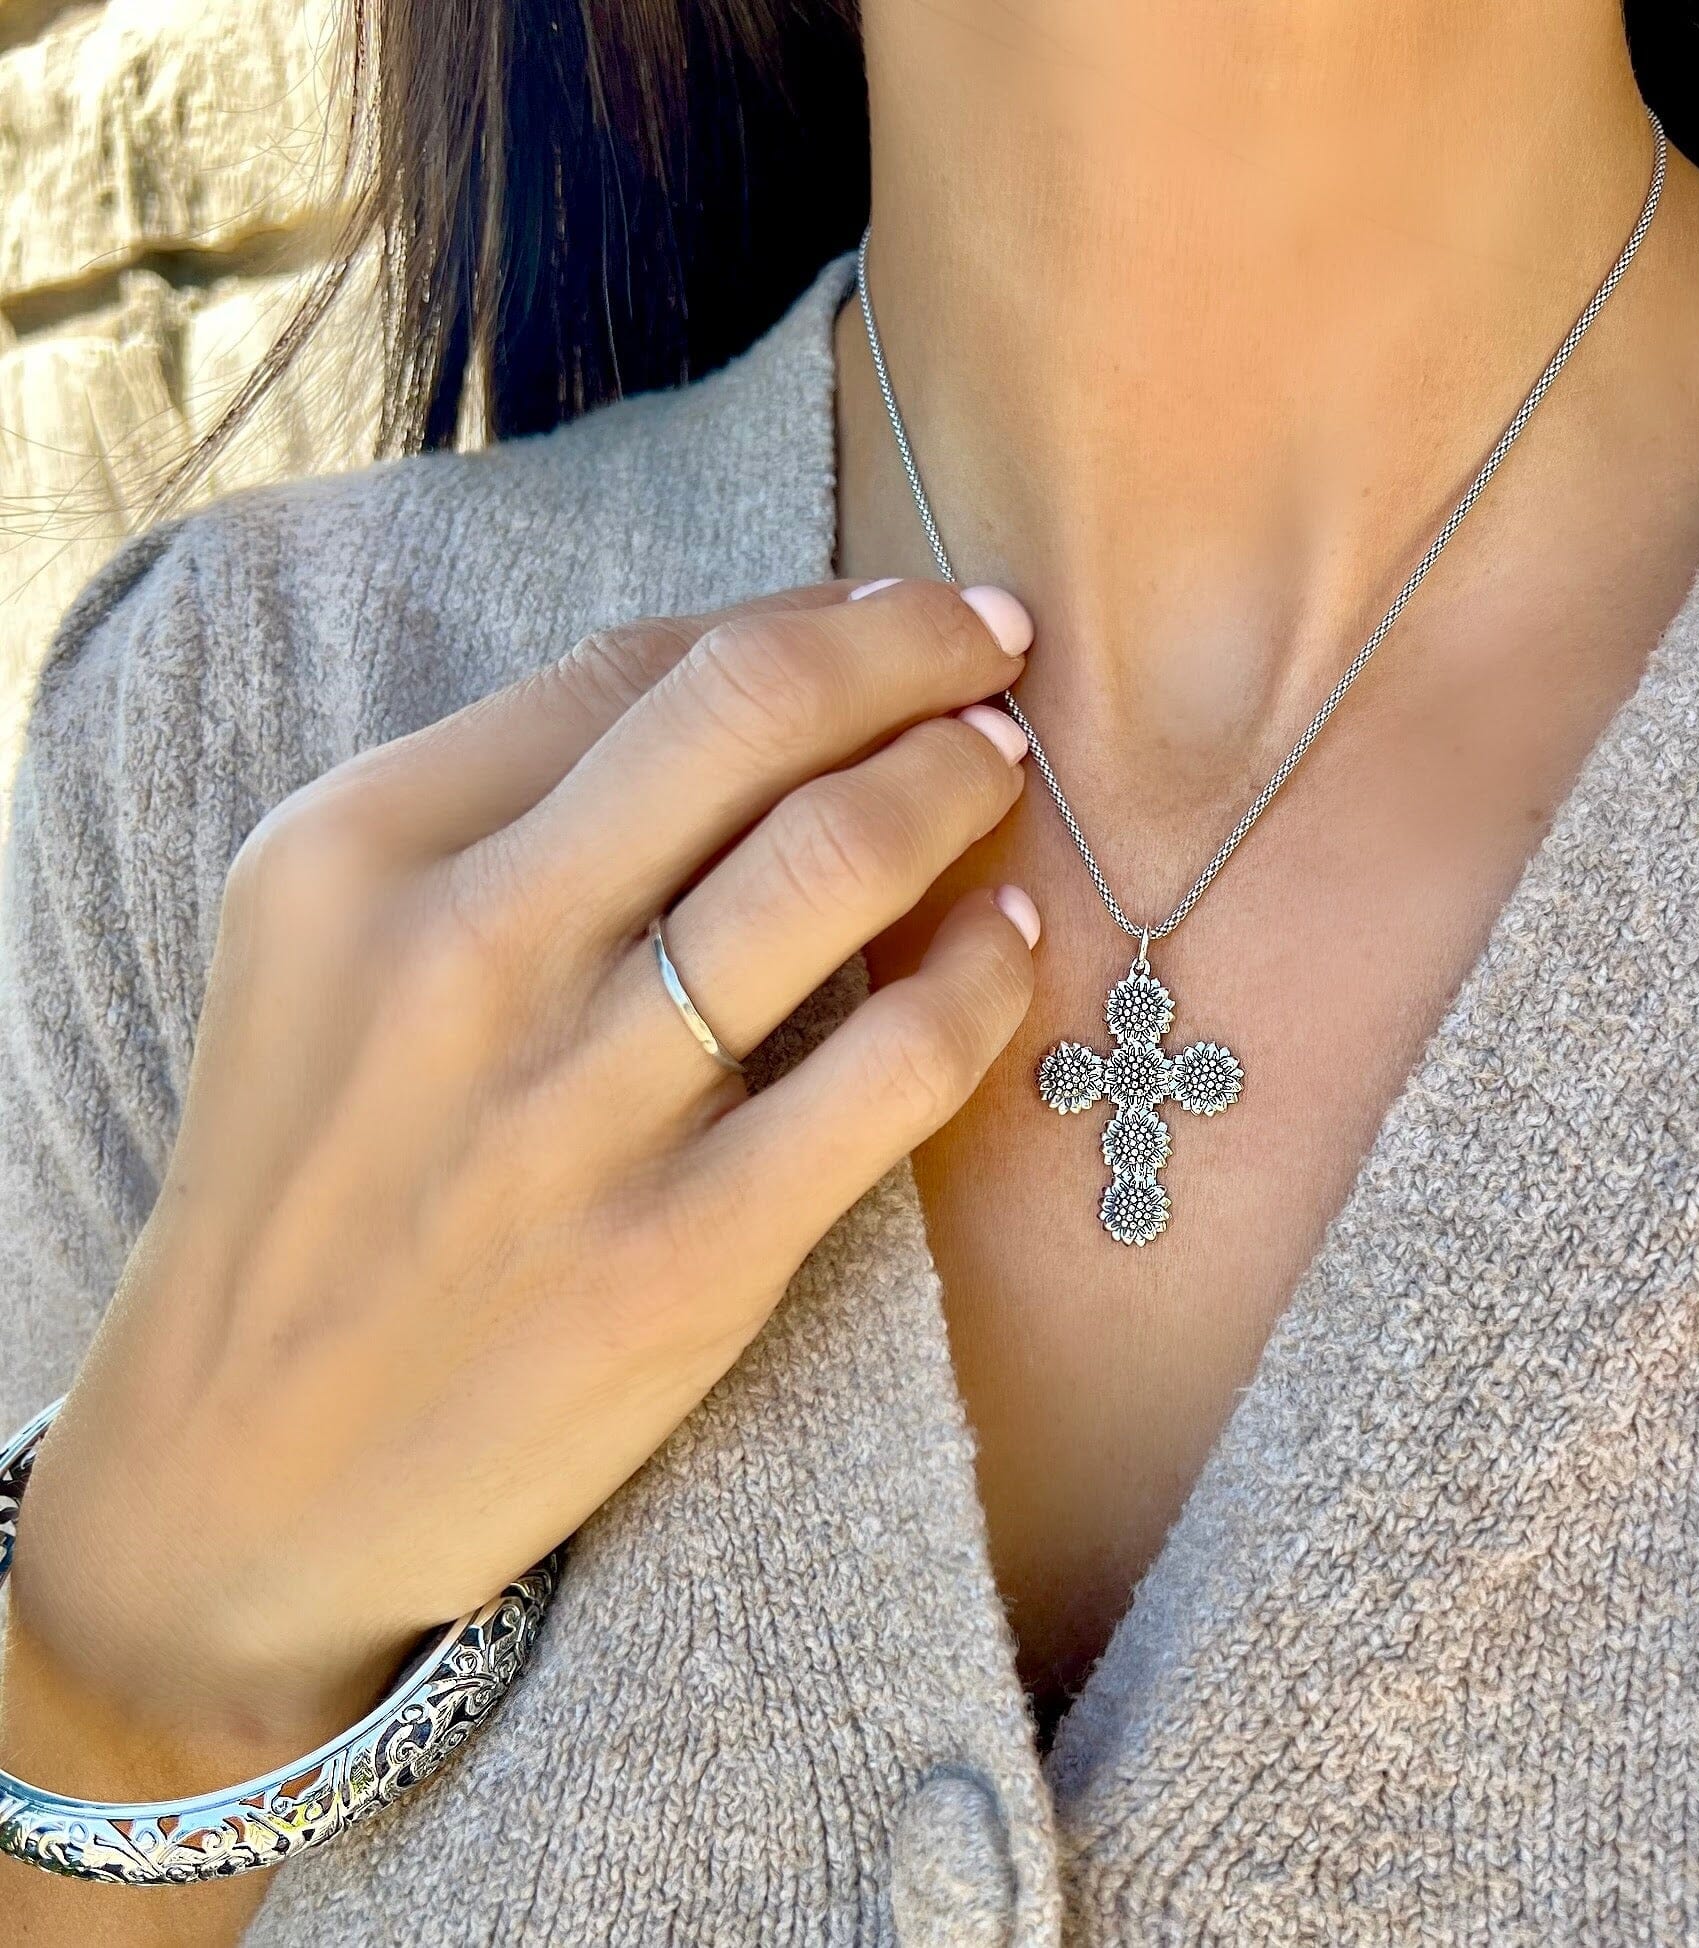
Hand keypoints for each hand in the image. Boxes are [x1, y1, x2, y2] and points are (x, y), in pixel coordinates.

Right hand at [3, 575, 1036, 1774]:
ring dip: (955, 780)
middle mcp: (465, 951)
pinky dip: (984, 975)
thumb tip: (733, 694)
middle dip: (907, 647)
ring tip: (999, 765)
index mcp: (362, 850)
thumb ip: (498, 814)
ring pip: (837, 861)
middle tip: (990, 641)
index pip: (634, 666)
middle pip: (747, 713)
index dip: (798, 620)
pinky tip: (1009, 939)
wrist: (240, 1472)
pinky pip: (897, 1064)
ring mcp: (581, 1109)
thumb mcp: (330, 954)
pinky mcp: (687, 1253)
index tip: (879, 619)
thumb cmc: (315, 1184)